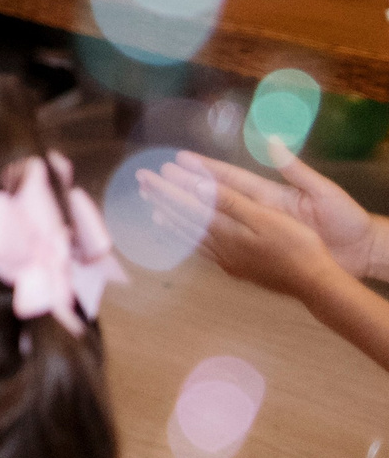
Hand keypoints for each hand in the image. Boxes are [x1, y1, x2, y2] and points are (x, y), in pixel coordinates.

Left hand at [137, 149, 350, 299]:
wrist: (316, 284)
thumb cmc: (298, 246)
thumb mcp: (266, 217)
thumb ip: (231, 202)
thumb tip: (197, 187)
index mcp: (227, 229)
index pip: (189, 204)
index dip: (168, 187)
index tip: (149, 173)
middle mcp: (221, 245)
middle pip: (184, 218)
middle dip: (162, 199)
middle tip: (142, 183)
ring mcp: (227, 259)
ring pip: (190, 235)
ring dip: (171, 219)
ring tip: (152, 208)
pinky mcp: (237, 268)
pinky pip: (202, 250)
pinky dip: (188, 239)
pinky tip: (186, 238)